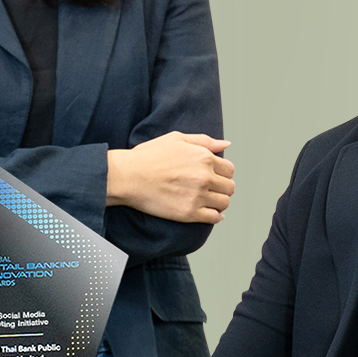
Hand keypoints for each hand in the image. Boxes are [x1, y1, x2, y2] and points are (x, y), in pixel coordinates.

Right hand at [108, 132, 234, 222]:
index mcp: (204, 158)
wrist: (128, 176)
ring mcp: (197, 196)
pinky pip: (214, 217)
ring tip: (209, 200)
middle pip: (229, 187)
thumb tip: (226, 145)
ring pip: (224, 203)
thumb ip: (204, 141)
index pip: (229, 170)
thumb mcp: (176, 139)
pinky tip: (210, 212)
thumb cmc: (149, 156)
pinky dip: (216, 216)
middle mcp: (204, 177)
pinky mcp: (189, 213)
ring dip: (220, 202)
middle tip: (211, 188)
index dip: (223, 173)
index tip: (214, 176)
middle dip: (222, 187)